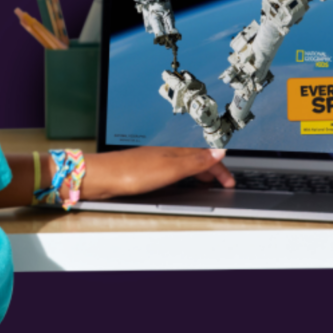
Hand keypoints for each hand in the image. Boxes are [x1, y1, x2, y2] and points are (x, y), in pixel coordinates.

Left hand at [82, 146, 234, 200]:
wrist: (103, 177)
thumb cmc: (132, 172)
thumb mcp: (170, 169)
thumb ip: (195, 161)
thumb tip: (219, 151)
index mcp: (175, 149)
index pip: (206, 156)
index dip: (220, 169)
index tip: (230, 181)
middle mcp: (166, 151)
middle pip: (197, 158)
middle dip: (213, 169)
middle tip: (223, 183)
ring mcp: (156, 159)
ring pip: (185, 163)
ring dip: (200, 171)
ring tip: (208, 181)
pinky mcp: (146, 167)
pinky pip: (174, 168)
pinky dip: (185, 174)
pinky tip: (180, 180)